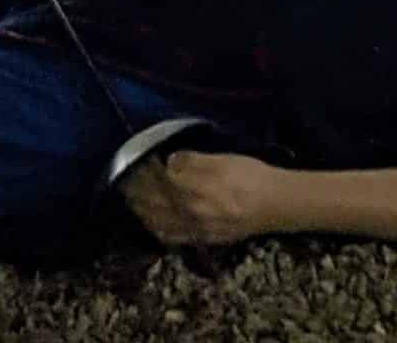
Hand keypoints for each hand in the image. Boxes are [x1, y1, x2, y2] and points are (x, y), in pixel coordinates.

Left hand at [122, 151, 285, 249]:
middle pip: (154, 203)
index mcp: (194, 189)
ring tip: (130, 199)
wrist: (273, 205)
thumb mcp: (224, 159)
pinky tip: (152, 223)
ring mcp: (194, 229)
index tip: (137, 157)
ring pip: (158, 222)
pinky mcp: (202, 239)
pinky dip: (156, 228)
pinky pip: (171, 237)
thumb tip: (170, 161)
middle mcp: (189, 212)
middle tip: (123, 178)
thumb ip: (195, 161)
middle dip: (136, 190)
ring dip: (141, 210)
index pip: (160, 179)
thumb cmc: (250, 175)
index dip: (146, 169)